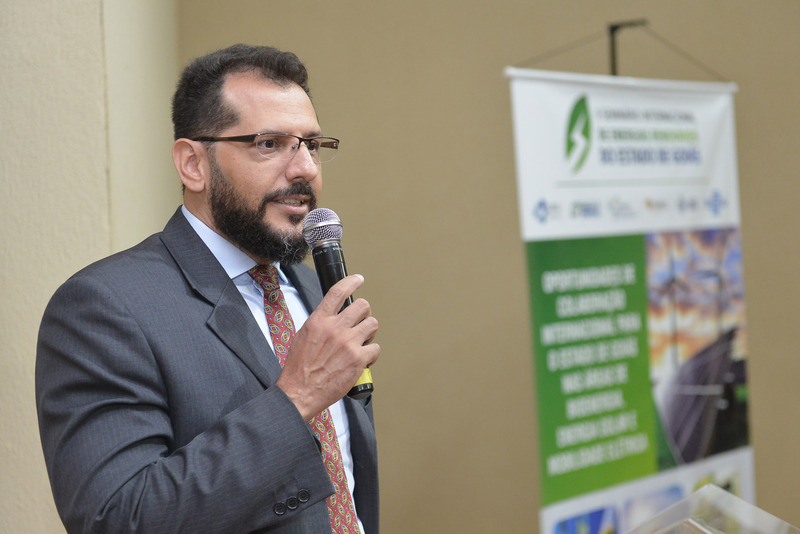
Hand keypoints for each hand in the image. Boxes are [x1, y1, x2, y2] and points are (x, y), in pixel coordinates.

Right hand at [276, 274, 379, 419]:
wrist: (299, 392)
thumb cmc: (299, 368)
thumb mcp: (302, 336)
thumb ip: (320, 323)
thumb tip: (332, 316)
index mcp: (319, 321)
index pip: (338, 292)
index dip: (351, 281)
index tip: (358, 279)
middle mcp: (335, 328)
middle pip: (362, 306)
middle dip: (364, 313)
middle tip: (361, 322)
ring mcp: (348, 343)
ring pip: (372, 324)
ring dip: (369, 332)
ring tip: (362, 342)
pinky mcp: (358, 359)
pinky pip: (375, 348)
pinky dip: (371, 354)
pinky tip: (363, 360)